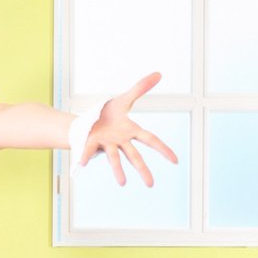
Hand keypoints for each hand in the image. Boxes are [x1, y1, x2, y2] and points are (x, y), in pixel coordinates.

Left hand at [79, 72, 177, 186]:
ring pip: (114, 157)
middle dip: (143, 169)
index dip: (163, 149)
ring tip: (122, 183)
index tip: (175, 161)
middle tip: (151, 184)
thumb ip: (140, 88)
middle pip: (134, 156)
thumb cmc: (108, 114)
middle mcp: (120, 141)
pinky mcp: (91, 144)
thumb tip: (159, 73)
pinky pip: (88, 151)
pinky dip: (85, 156)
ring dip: (118, 170)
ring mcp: (106, 144)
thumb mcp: (124, 99)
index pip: (150, 140)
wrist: (87, 123)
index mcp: (130, 131)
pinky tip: (82, 163)